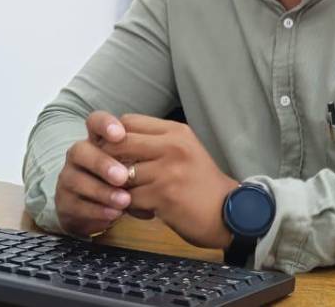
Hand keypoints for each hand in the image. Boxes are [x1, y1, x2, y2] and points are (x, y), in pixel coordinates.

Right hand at [53, 111, 132, 237]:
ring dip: (102, 191)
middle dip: (102, 163)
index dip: (105, 125)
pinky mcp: (65, 203)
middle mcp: (79, 156)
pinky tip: (114, 213)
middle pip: (81, 150)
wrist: (100, 210)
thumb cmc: (123, 181)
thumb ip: (142, 155)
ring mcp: (68, 179)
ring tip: (125, 201)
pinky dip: (97, 210)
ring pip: (77, 180)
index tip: (120, 134)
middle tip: (123, 176)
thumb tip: (165, 153)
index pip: (95, 122)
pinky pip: (76, 205)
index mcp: (97, 140)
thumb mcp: (134, 165)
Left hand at [104, 114, 239, 249]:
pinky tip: (143, 211)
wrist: (228, 212)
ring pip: (119, 175)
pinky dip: (130, 208)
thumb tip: (115, 140)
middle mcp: (172, 146)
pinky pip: (129, 199)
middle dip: (107, 162)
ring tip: (130, 197)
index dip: (113, 137)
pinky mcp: (163, 195)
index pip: (128, 121)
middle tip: (110, 176)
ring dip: (118, 189)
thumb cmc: (202, 183)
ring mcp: (167, 170)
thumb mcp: (184, 151)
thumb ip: (155, 143)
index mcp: (176, 131)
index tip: (113, 153)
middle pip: (118, 144)